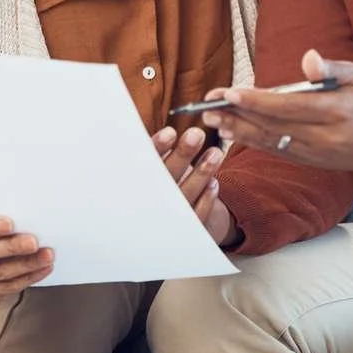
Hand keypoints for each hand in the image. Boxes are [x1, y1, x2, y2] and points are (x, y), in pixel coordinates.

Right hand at [152, 125, 235, 244]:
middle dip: (181, 156)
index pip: (143, 164)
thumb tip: (156, 121)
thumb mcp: (149, 166)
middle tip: (196, 134)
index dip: (157, 148)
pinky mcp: (183, 230)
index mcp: (135, 181)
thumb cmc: (155, 183)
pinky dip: (206, 200)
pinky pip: (195, 217)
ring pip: (183, 196)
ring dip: (201, 174)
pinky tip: (215, 183)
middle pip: (165, 178)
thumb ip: (152, 149)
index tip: (171, 132)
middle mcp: (147, 202)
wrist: (157, 227)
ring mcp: (165, 219)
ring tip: (216, 153)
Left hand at [200, 50, 352, 173]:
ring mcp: (317, 154)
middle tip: (207, 106)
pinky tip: (234, 133)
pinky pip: (278, 151)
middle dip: (238, 115)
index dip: (257, 101)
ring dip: (239, 131)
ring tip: (212, 120)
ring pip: (271, 142)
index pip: (289, 107)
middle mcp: (324, 138)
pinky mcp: (313, 162)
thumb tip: (308, 58)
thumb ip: (331, 68)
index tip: (231, 92)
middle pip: (273, 127)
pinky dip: (254, 142)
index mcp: (337, 112)